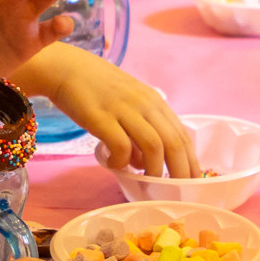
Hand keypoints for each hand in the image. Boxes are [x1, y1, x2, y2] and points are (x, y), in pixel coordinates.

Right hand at [21, 47, 200, 176]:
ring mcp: (124, 110)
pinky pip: (121, 147)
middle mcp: (145, 104)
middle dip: (179, 172)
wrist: (67, 68)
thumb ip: (140, 131)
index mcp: (155, 102)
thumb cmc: (97, 89)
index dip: (191, 161)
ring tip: (143, 181)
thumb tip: (144, 163)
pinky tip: (113, 164)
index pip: (182, 135)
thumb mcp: (128, 104)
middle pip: (173, 143)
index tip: (193, 182)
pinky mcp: (102, 118)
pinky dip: (121, 162)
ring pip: (153, 147)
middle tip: (175, 192)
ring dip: (152, 170)